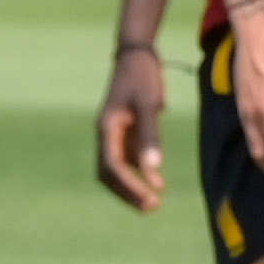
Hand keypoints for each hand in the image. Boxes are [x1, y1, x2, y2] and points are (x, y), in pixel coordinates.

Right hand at [93, 44, 166, 211]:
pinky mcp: (124, 129)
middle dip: (127, 192)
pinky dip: (138, 172)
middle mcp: (106, 133)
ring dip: (131, 185)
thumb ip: (150, 136)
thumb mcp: (149, 104)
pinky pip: (126, 157)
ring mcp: (113, 132)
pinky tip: (157, 181)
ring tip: (153, 202)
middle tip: (150, 208)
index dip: (128, 187)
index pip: (111, 166)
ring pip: (115, 168)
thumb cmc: (143, 76)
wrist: (137, 54)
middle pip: (108, 172)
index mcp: (107, 128)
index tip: (148, 200)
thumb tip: (153, 169)